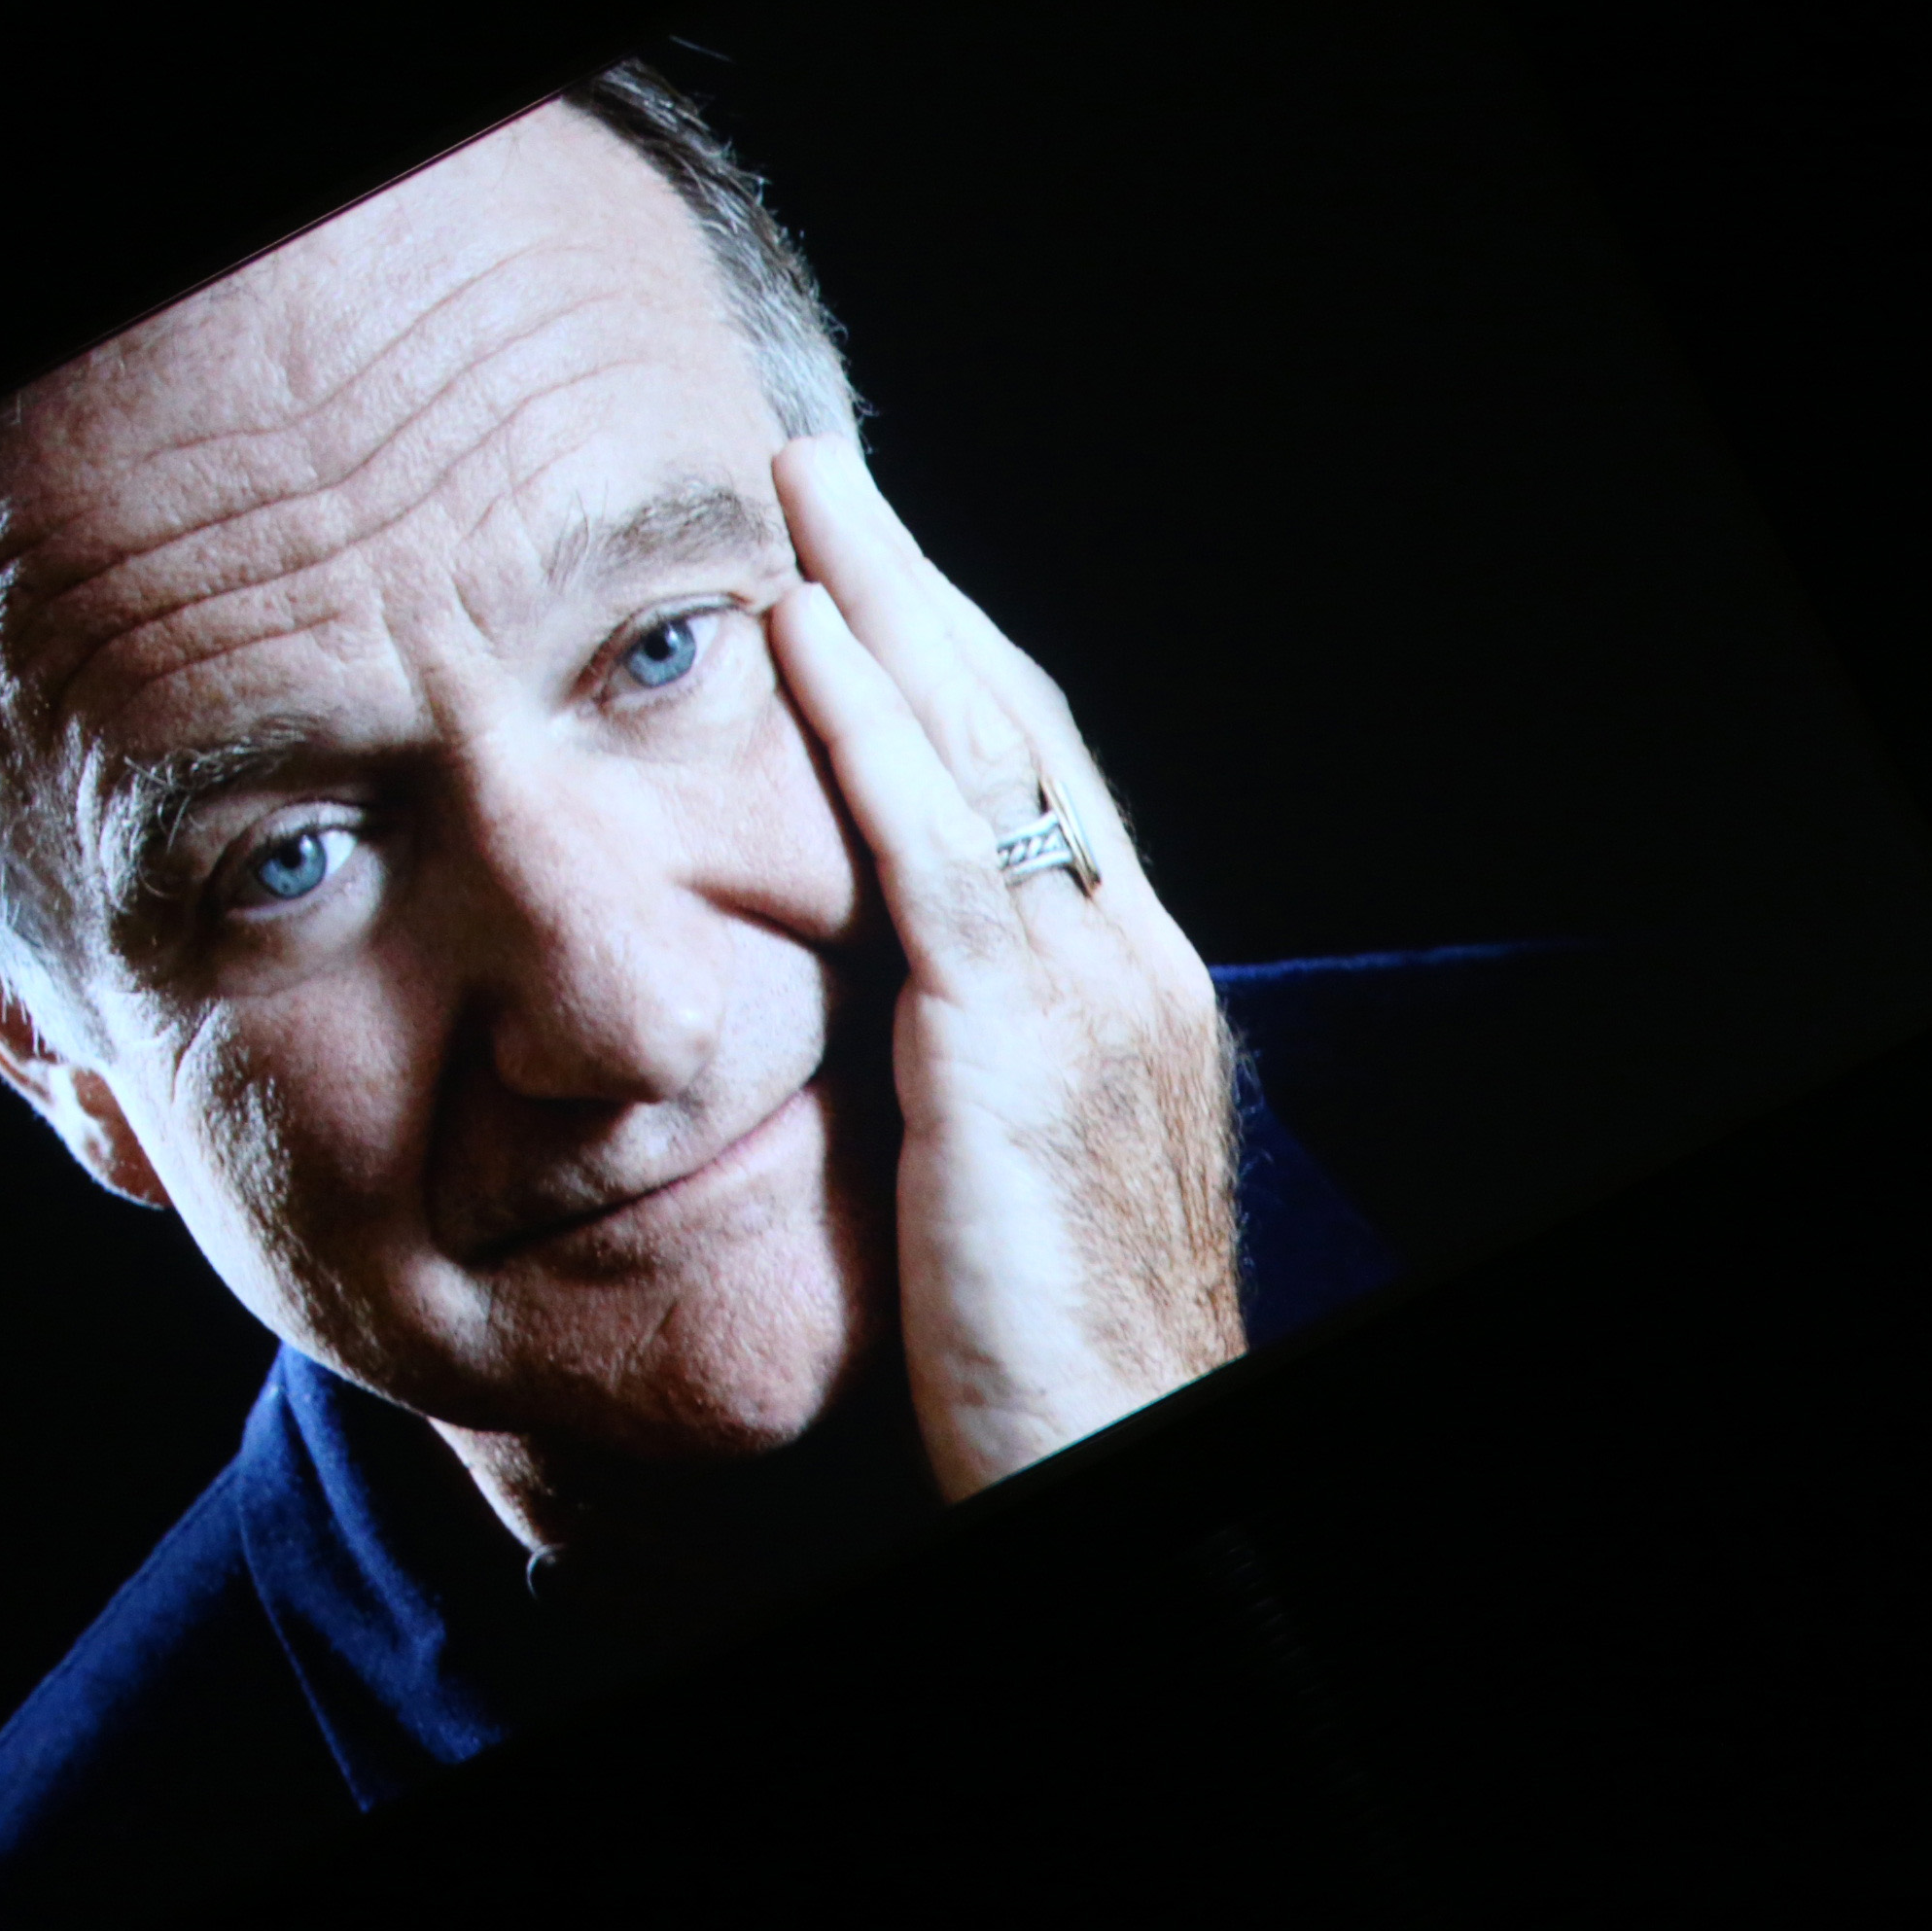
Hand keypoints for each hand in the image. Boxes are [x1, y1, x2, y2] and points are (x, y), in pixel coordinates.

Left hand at [767, 436, 1241, 1498]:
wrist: (1119, 1459)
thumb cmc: (1055, 1365)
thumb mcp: (1018, 1179)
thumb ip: (967, 1073)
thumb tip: (874, 1025)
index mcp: (1131, 990)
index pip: (1040, 784)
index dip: (952, 664)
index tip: (869, 573)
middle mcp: (1128, 961)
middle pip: (1020, 725)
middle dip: (920, 585)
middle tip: (825, 471)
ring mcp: (1086, 991)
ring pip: (984, 749)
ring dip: (885, 598)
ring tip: (799, 487)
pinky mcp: (1015, 1043)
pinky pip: (932, 848)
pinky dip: (867, 724)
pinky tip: (803, 627)